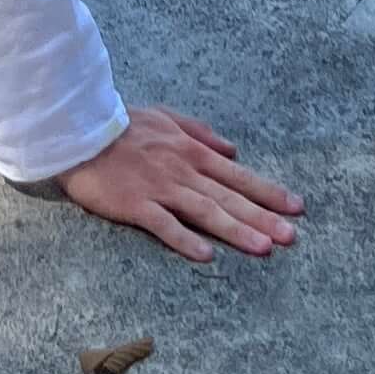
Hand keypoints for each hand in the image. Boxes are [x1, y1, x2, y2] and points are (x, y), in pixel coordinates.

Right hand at [60, 104, 303, 261]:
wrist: (79, 129)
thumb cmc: (122, 126)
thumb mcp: (166, 117)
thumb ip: (200, 132)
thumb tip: (232, 150)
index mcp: (191, 150)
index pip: (237, 175)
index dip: (268, 191)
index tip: (295, 207)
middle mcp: (182, 169)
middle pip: (228, 197)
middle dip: (263, 217)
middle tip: (292, 237)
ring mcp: (159, 187)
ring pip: (205, 211)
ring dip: (236, 230)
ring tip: (263, 248)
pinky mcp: (135, 203)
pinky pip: (163, 224)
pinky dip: (184, 239)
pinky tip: (205, 255)